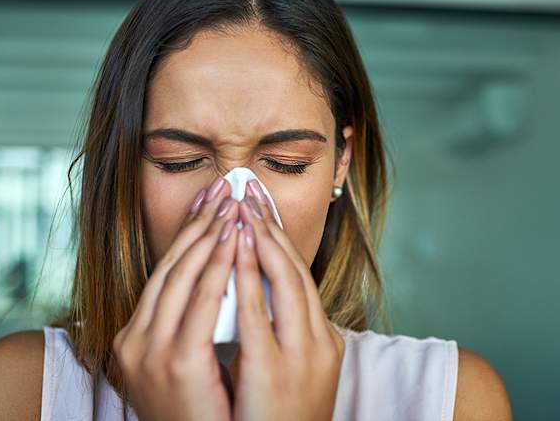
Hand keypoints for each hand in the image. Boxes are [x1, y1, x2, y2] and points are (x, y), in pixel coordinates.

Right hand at [112, 175, 238, 420]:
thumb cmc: (200, 417)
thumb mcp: (185, 365)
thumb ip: (189, 327)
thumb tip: (212, 284)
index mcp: (136, 339)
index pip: (165, 273)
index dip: (188, 233)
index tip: (208, 201)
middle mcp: (135, 340)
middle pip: (171, 266)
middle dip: (199, 223)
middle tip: (224, 188)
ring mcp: (150, 351)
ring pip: (182, 276)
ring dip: (210, 234)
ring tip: (232, 203)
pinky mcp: (175, 362)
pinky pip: (200, 300)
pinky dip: (217, 265)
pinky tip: (233, 238)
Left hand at [232, 180, 344, 420]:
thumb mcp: (285, 372)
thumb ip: (276, 335)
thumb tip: (256, 298)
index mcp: (322, 341)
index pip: (297, 275)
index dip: (278, 235)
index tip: (260, 204)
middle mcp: (319, 343)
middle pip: (294, 268)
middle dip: (268, 224)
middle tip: (249, 188)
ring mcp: (303, 356)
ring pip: (284, 280)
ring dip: (260, 238)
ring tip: (241, 204)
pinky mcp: (276, 371)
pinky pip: (259, 313)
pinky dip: (248, 275)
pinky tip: (237, 245)